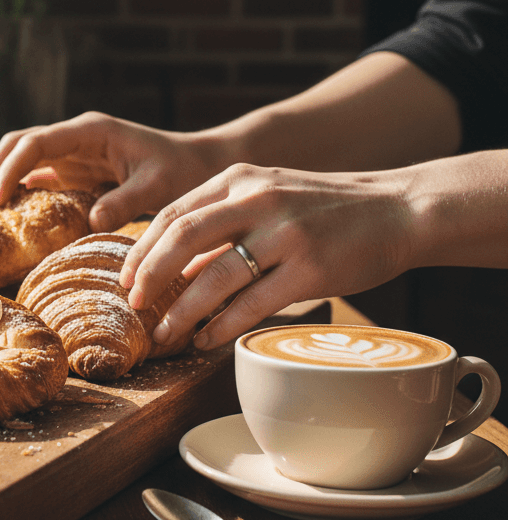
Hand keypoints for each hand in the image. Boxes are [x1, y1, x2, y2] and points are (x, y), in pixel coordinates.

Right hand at [0, 111, 219, 232]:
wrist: (200, 166)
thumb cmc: (183, 172)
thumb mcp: (158, 188)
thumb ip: (126, 202)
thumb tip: (90, 221)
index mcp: (90, 130)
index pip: (35, 142)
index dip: (10, 168)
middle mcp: (75, 137)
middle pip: (17, 144)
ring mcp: (73, 153)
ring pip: (22, 158)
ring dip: (0, 180)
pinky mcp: (76, 171)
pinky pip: (38, 176)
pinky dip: (18, 192)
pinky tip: (8, 217)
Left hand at [122, 163, 413, 349]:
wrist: (396, 208)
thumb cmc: (322, 208)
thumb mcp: (266, 195)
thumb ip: (222, 221)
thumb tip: (174, 268)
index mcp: (238, 179)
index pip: (173, 213)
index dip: (142, 249)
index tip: (124, 278)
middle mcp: (256, 200)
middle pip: (183, 237)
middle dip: (149, 275)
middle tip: (132, 304)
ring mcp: (285, 233)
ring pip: (215, 276)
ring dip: (182, 310)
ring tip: (164, 333)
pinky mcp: (311, 268)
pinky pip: (254, 303)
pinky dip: (223, 325)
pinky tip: (207, 340)